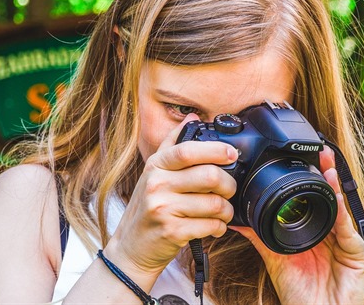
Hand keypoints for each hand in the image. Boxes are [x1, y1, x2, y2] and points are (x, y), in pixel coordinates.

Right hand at [105, 114, 237, 280]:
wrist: (131, 247)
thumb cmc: (148, 208)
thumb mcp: (153, 173)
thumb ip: (172, 144)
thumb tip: (193, 117)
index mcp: (155, 165)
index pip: (188, 150)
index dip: (215, 150)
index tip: (232, 154)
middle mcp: (157, 184)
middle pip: (209, 176)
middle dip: (229, 185)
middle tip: (229, 190)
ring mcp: (163, 208)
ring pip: (214, 203)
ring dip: (227, 210)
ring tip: (223, 212)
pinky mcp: (172, 231)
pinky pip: (210, 225)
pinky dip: (219, 227)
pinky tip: (214, 226)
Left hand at [231, 146, 363, 304]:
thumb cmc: (298, 291)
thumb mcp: (274, 258)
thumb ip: (258, 236)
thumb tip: (237, 220)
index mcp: (316, 231)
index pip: (316, 198)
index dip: (314, 177)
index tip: (307, 156)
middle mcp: (333, 233)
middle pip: (332, 198)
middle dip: (328, 173)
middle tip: (322, 151)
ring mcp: (346, 242)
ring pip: (341, 209)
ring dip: (335, 187)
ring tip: (328, 167)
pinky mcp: (357, 254)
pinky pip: (348, 230)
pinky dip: (341, 214)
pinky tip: (335, 198)